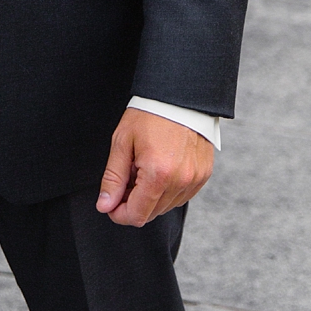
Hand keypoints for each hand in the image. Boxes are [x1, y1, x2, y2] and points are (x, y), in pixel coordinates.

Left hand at [97, 108, 213, 226]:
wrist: (181, 94)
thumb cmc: (150, 114)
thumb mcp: (122, 143)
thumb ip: (113, 179)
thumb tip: (105, 206)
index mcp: (158, 174)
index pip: (136, 216)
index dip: (119, 214)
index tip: (113, 201)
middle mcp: (181, 180)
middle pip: (151, 214)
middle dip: (135, 203)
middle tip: (129, 178)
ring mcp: (195, 178)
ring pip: (167, 206)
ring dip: (153, 196)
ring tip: (147, 169)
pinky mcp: (204, 173)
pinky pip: (182, 195)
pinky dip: (169, 189)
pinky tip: (163, 169)